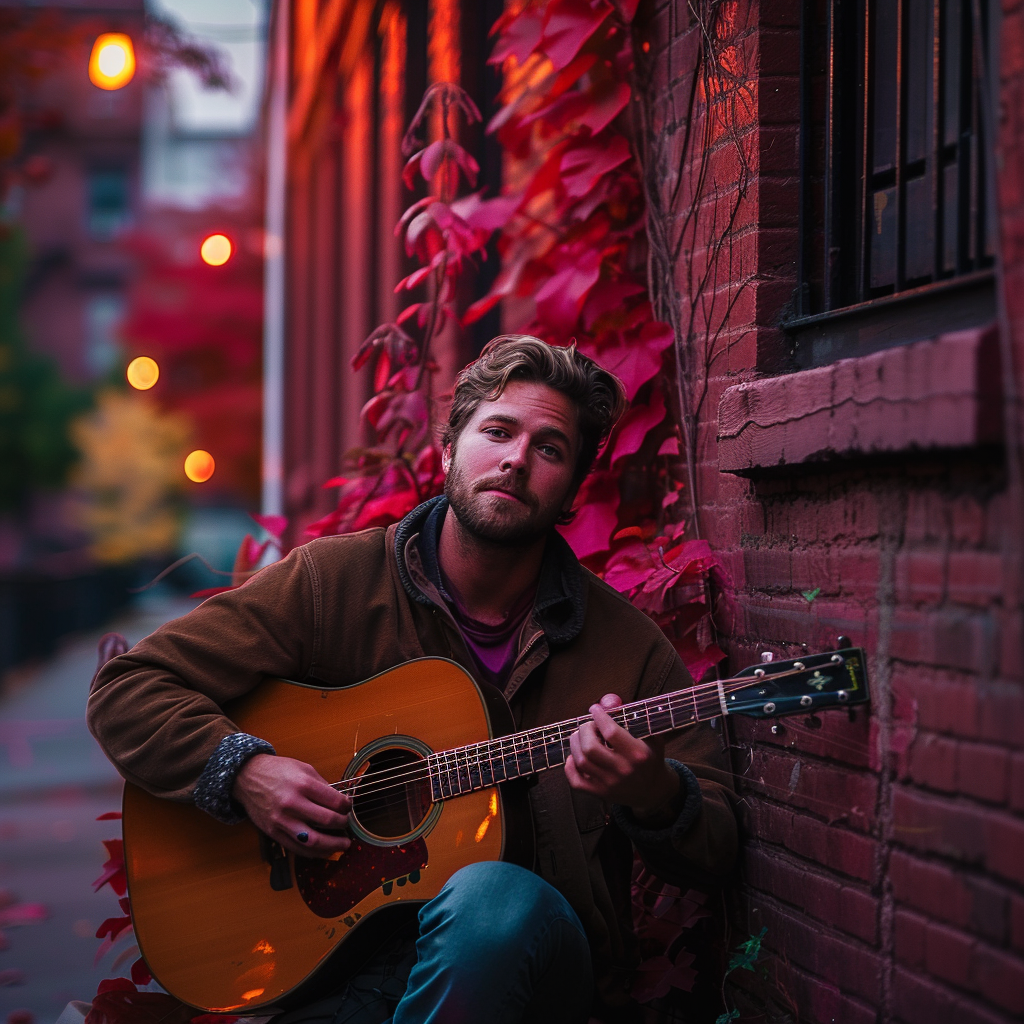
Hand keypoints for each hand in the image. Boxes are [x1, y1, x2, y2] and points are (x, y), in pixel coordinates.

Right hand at [232, 754, 351, 857]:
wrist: (247, 777)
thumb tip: (340, 802)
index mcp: (303, 784)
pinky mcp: (273, 833)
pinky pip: (297, 849)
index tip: (348, 807)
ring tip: (343, 845)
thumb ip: (322, 786)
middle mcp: (292, 804)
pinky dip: (314, 852)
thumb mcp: (304, 769)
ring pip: (313, 841)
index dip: (347, 806)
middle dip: (343, 824)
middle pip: (327, 821)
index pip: (334, 801)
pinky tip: (324, 850)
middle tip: (347, 824)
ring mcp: (282, 821)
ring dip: (332, 845)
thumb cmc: (277, 771)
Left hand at [565, 694, 679, 818]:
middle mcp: (623, 770)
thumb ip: (633, 716)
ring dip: (575, 743)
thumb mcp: (651, 735)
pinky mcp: (600, 794)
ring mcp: (610, 784)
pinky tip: (575, 756)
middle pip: (591, 747)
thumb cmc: (650, 759)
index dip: (599, 717)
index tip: (595, 709)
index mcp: (638, 754)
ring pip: (581, 761)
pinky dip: (570, 767)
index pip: (611, 732)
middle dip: (585, 730)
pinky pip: (576, 781)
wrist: (654, 791)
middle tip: (589, 725)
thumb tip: (608, 701)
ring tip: (581, 736)